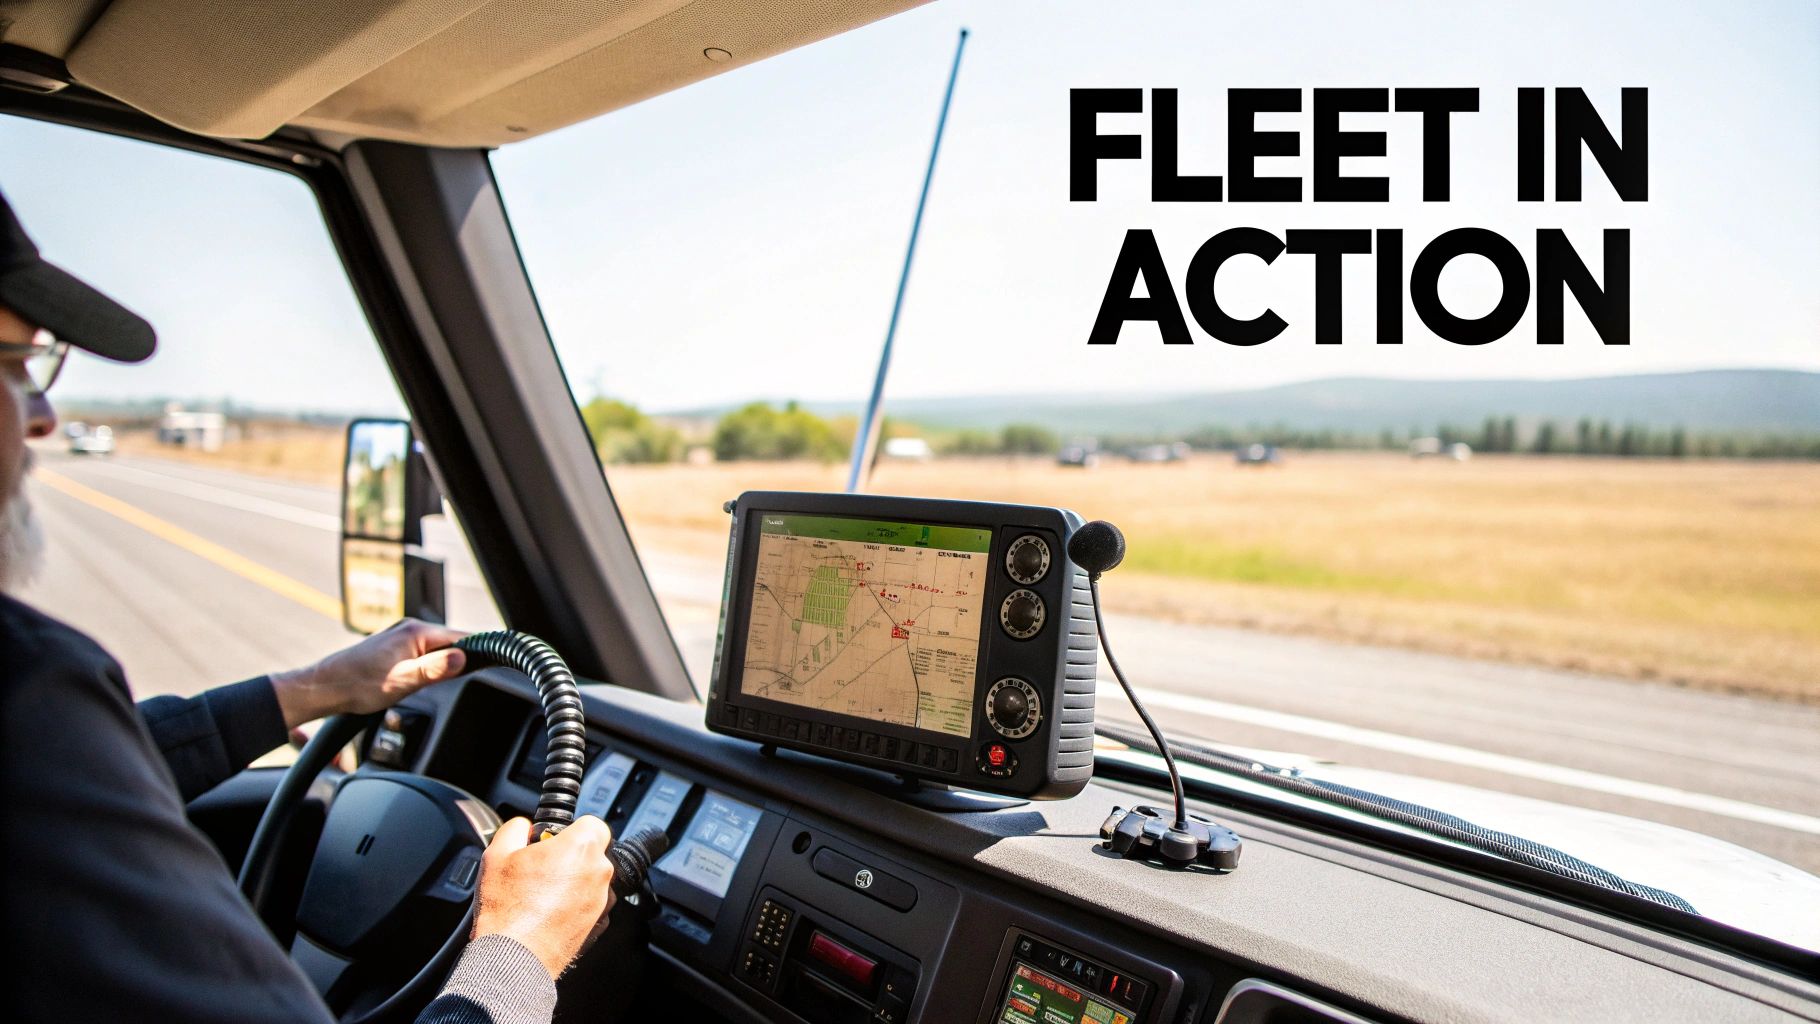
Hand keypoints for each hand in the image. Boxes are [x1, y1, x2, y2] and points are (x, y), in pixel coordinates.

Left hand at [270, 619, 467, 727]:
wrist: (324, 688)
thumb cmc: (357, 685)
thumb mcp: (401, 681)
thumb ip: (434, 670)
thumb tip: (463, 658)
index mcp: (416, 632)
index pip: (461, 637)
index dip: (480, 649)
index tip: (497, 658)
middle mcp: (410, 628)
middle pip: (452, 641)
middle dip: (465, 657)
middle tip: (476, 675)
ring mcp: (401, 636)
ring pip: (438, 647)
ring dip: (448, 661)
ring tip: (454, 678)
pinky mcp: (394, 647)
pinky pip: (425, 651)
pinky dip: (433, 662)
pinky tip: (430, 676)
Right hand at [472, 816, 617, 978]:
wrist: (513, 956)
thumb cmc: (507, 908)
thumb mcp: (497, 853)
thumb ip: (516, 828)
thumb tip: (524, 826)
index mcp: (580, 847)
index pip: (593, 823)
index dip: (572, 829)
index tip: (555, 839)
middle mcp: (599, 872)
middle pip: (592, 853)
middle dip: (570, 857)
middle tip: (541, 868)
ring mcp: (602, 901)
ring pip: (591, 880)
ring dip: (573, 882)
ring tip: (540, 894)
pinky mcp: (598, 925)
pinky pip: (590, 905)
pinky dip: (574, 906)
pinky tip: (548, 913)